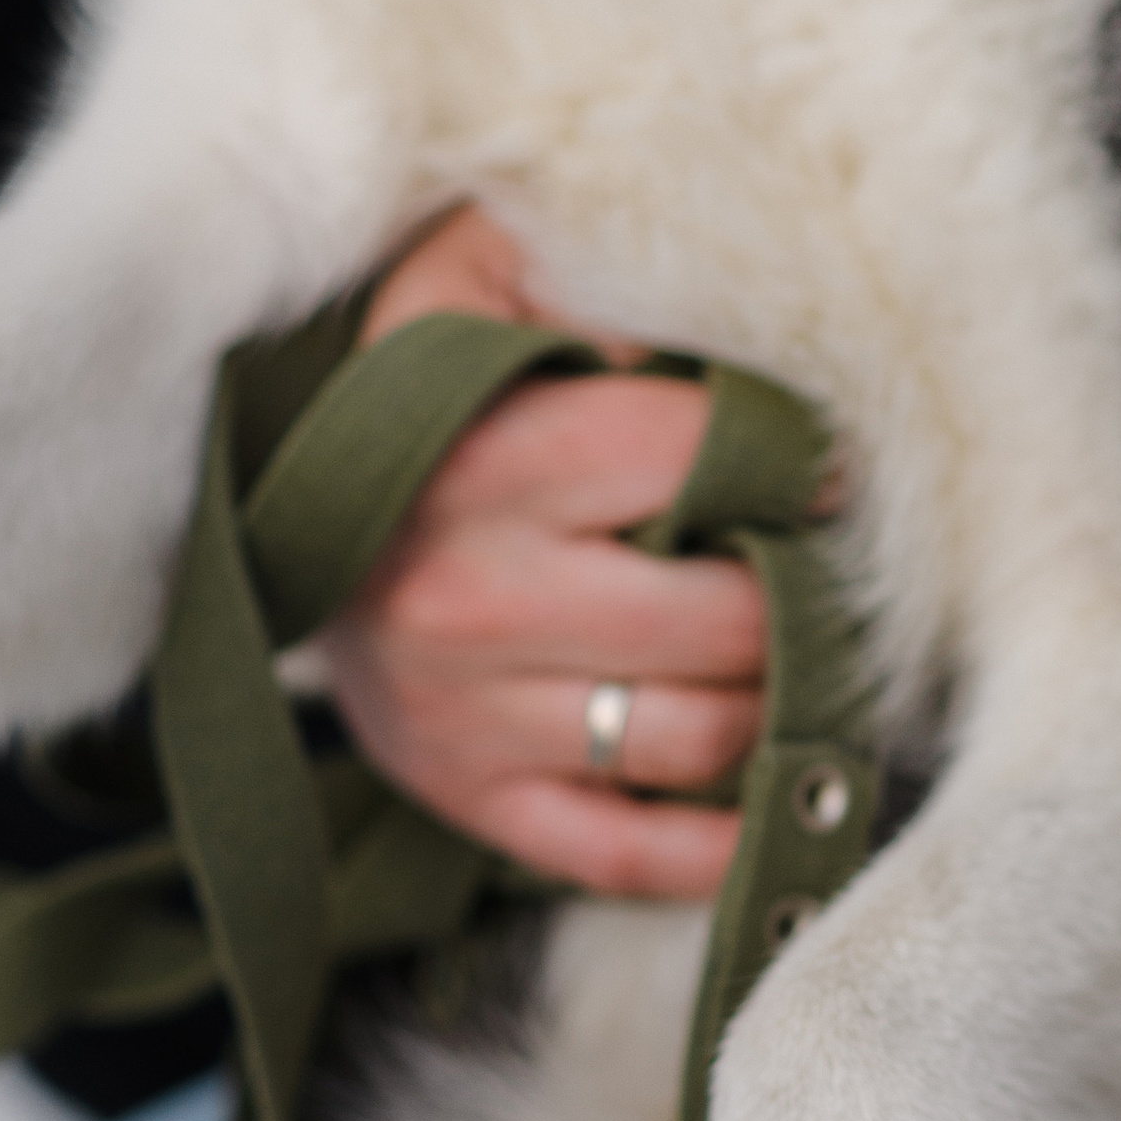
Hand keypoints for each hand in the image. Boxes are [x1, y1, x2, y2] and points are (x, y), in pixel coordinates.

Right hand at [311, 204, 766, 898]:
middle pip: (725, 622)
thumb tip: (727, 294)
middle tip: (830, 573)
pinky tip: (785, 798)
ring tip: (811, 663)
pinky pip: (628, 856)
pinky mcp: (471, 801)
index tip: (828, 466)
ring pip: (700, 740)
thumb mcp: (480, 274)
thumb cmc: (430, 386)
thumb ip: (591, 265)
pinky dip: (725, 843)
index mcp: (486, 461)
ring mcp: (465, 717)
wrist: (290, 518)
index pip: (696, 461)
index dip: (790, 461)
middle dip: (803, 595)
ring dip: (785, 709)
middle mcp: (468, 599)